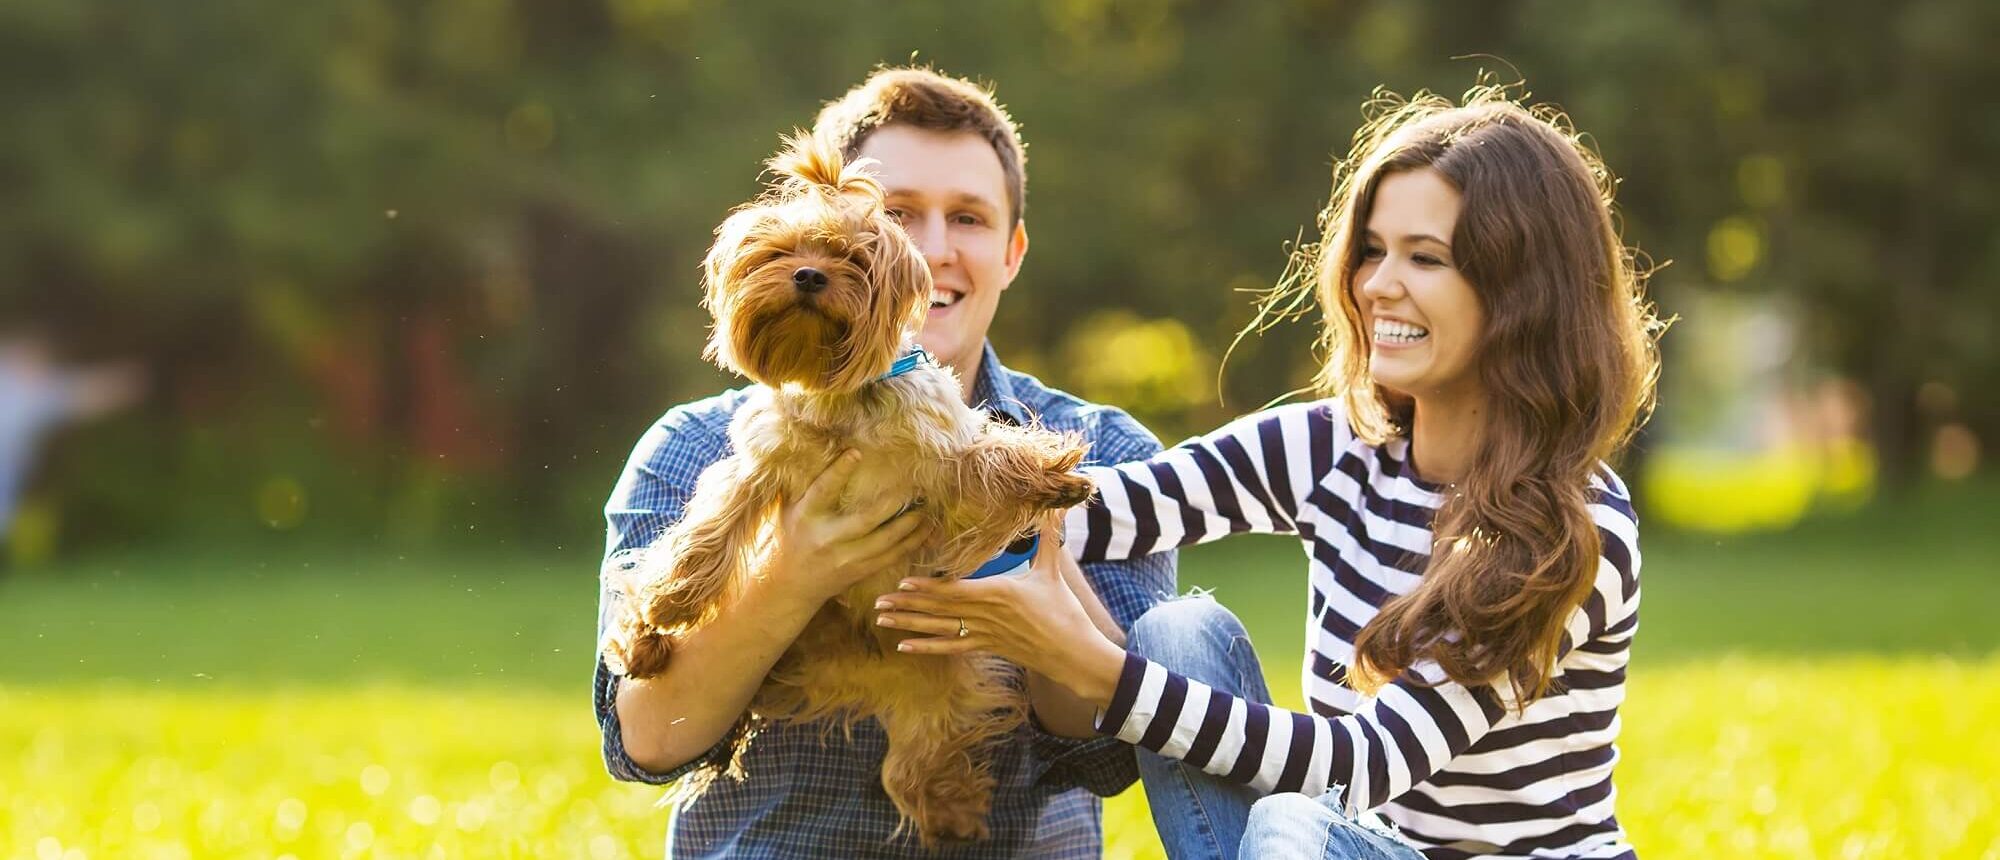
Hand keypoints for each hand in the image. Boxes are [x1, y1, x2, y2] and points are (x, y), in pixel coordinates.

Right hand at [765, 450, 929, 606]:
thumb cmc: (792, 535)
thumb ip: (805, 483)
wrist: (791, 585)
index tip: (856, 452)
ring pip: (886, 541)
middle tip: (915, 487)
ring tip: (928, 507)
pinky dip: (912, 543)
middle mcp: (827, 539)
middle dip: (893, 503)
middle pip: (865, 520)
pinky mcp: (860, 571)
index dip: (838, 471)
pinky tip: (927, 530)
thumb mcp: (790, 508)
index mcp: (806, 517)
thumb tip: (820, 446)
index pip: (823, 491)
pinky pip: (892, 557)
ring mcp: (846, 558)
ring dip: (911, 524)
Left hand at [874, 526, 1126, 706]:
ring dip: (909, 625)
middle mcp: (986, 615)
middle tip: (877, 602)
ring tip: (882, 621)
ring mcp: (984, 634)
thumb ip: (1048, 539)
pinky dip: (927, 648)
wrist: (1073, 653)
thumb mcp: (1053, 572)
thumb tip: (1056, 507)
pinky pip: (952, 647)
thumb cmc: (1064, 611)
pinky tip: (904, 648)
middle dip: (907, 606)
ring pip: (940, 629)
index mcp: (998, 593)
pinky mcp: (987, 647)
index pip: (955, 591)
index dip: (928, 589)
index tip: (903, 584)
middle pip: (939, 610)